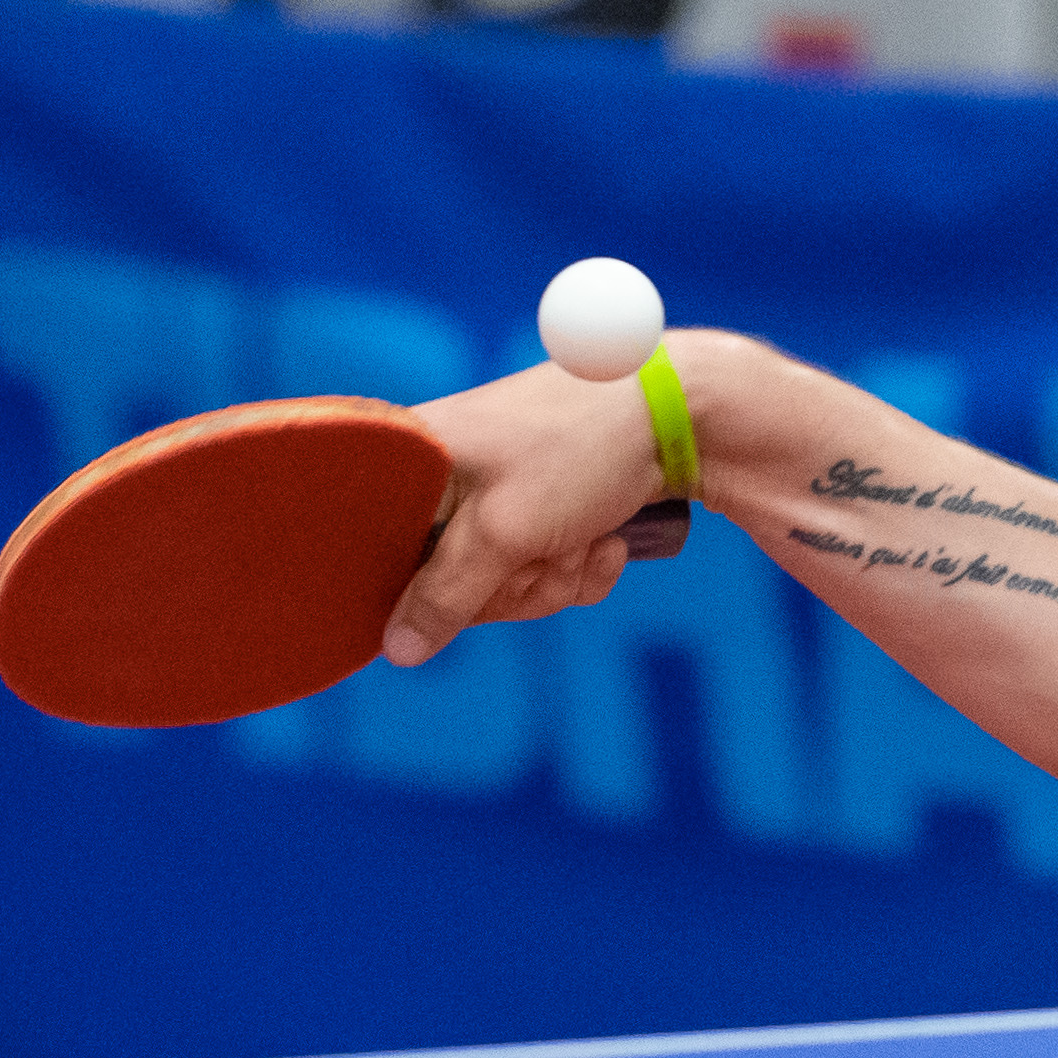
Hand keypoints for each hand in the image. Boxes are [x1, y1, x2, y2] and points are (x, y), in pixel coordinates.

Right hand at [380, 349, 675, 665]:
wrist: (682, 408)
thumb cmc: (579, 448)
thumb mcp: (504, 530)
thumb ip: (444, 595)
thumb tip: (394, 650)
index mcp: (413, 459)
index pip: (375, 552)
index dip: (423, 587)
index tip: (476, 572)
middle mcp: (446, 474)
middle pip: (445, 583)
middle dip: (512, 582)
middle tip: (549, 547)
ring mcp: (498, 492)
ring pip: (504, 583)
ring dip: (555, 574)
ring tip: (585, 535)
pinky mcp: (545, 506)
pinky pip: (544, 570)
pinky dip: (581, 564)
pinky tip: (608, 538)